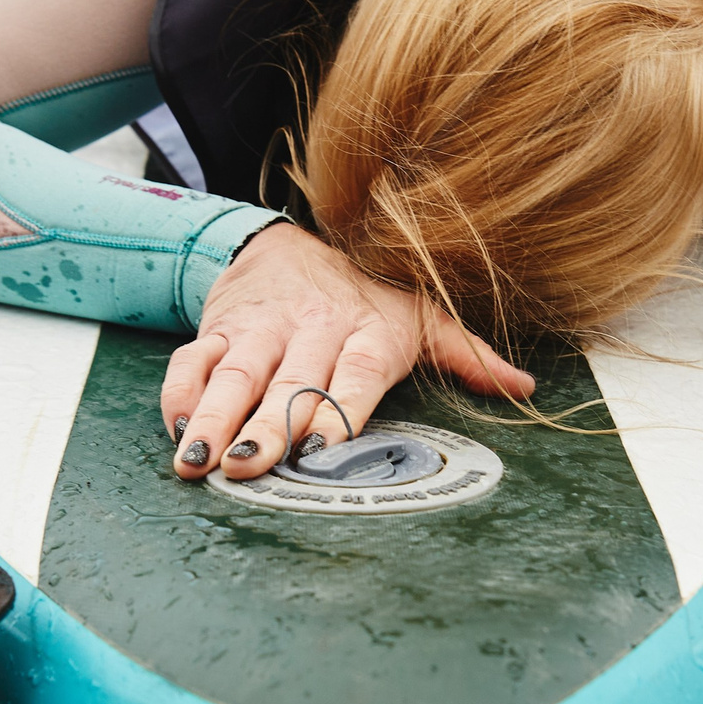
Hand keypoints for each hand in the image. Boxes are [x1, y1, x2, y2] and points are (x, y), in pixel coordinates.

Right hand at [164, 223, 533, 480]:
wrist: (293, 237)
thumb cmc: (367, 291)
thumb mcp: (421, 314)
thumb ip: (467, 355)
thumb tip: (525, 386)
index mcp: (368, 331)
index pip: (354, 374)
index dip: (339, 409)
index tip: (325, 447)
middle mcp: (312, 329)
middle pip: (288, 384)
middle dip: (267, 427)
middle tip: (249, 467)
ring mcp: (262, 328)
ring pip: (234, 375)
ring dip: (214, 419)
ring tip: (198, 459)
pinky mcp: (220, 326)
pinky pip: (193, 359)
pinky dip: (180, 394)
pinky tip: (178, 429)